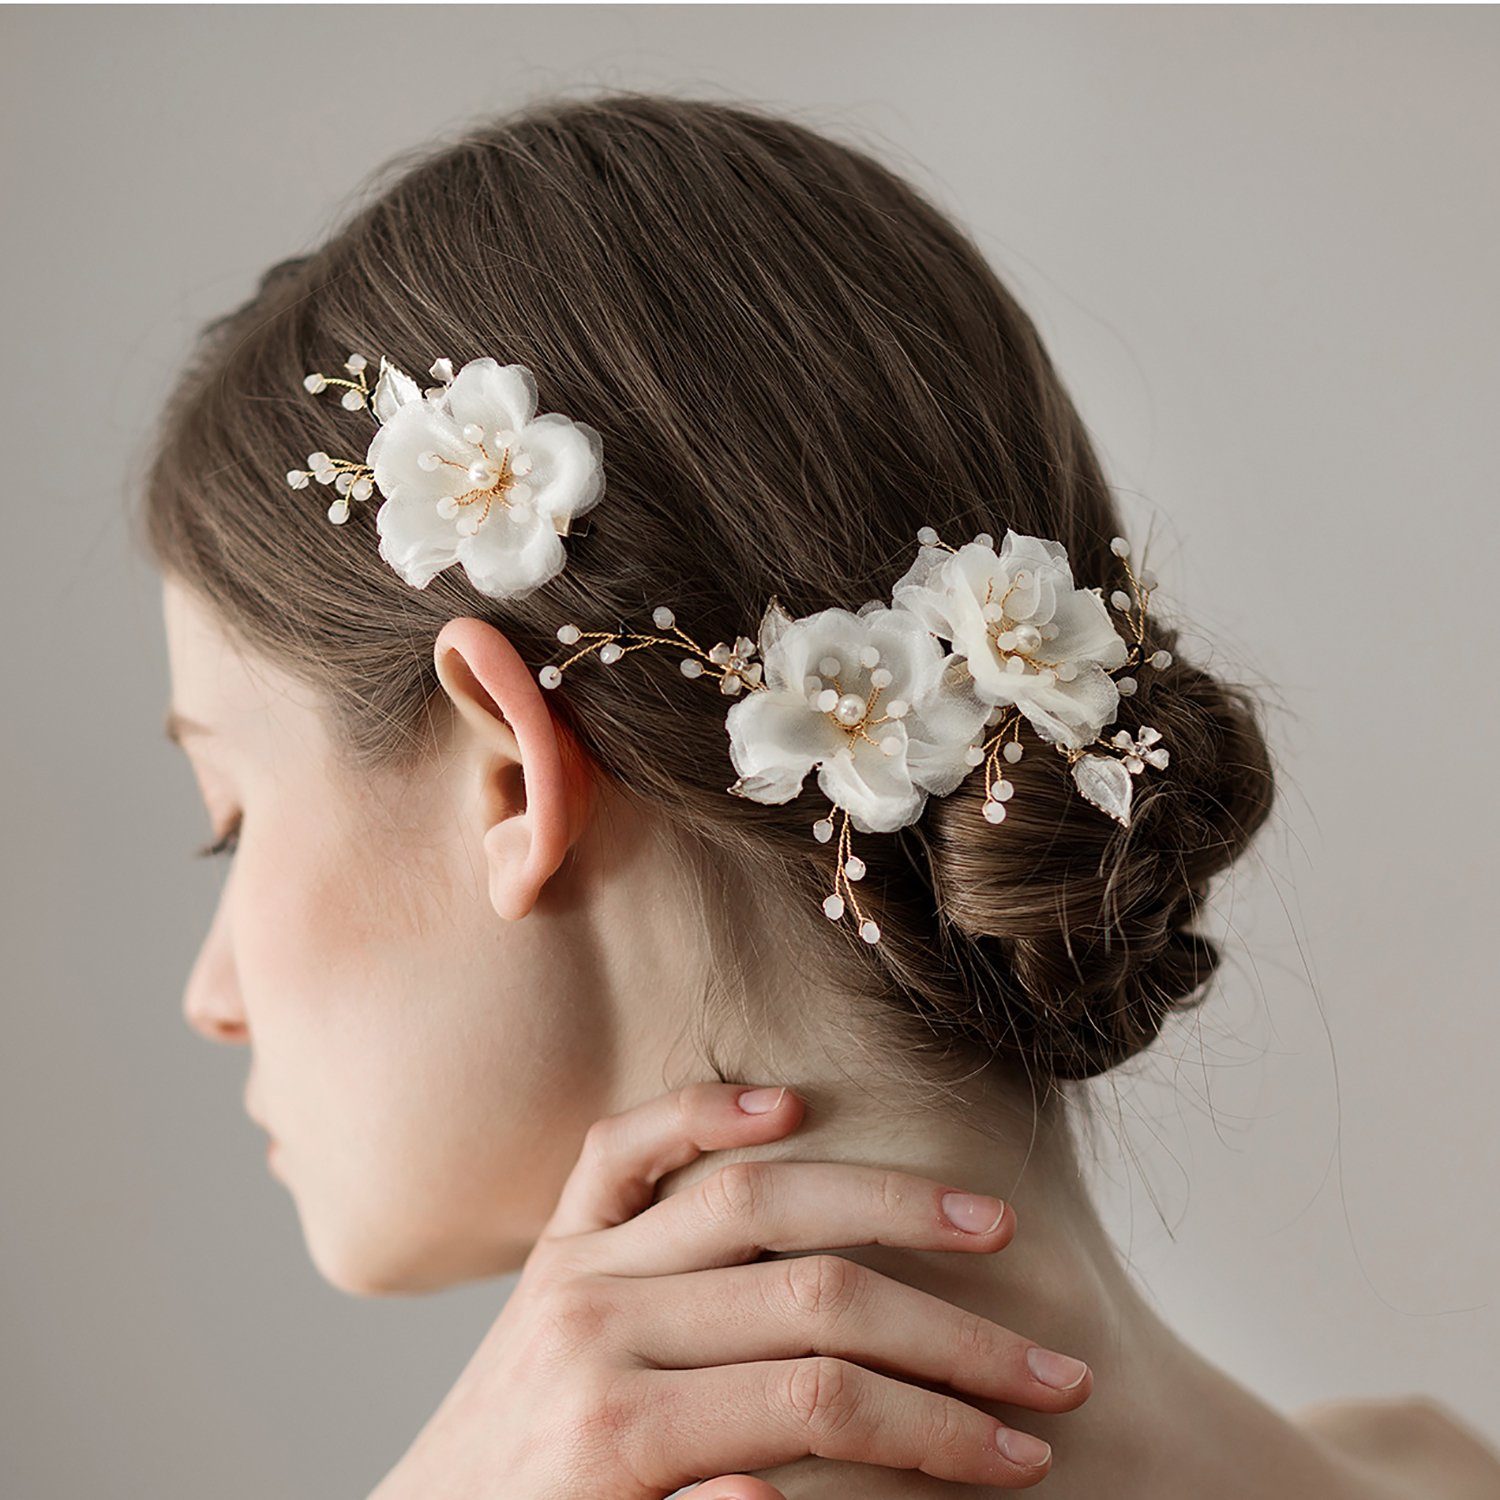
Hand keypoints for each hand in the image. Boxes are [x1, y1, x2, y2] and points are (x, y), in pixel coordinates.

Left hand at [370, 1082, 1092, 1498]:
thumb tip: (773, 1482)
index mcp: (620, 1435)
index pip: (821, 1407)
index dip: (938, 1432)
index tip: (1028, 1457)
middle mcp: (599, 1329)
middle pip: (815, 1300)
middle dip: (951, 1338)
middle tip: (1054, 1371)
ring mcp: (576, 1269)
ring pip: (754, 1199)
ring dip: (884, 1206)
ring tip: (989, 1225)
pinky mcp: (558, 1241)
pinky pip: (620, 1150)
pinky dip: (699, 1112)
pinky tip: (786, 1105)